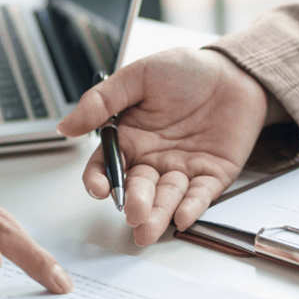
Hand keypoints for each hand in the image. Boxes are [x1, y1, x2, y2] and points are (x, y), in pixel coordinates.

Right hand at [57, 48, 281, 245]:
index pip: (107, 167)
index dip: (100, 180)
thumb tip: (66, 126)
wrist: (233, 70)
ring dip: (158, 213)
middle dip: (135, 203)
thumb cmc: (185, 71)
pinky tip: (183, 217)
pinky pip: (201, 195)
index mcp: (130, 139)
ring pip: (167, 197)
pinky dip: (192, 207)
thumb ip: (101, 101)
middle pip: (138, 188)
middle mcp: (153, 159)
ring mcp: (182, 170)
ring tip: (149, 227)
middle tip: (134, 212)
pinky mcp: (212, 175)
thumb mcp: (138, 76)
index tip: (100, 188)